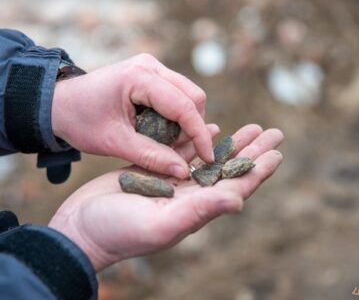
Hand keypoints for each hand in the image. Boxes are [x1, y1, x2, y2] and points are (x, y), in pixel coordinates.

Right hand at [49, 125, 283, 270]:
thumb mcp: (158, 224)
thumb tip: (239, 203)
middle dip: (252, 151)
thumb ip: (198, 213)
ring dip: (231, 143)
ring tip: (251, 127)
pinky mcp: (153, 172)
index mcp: (195, 209)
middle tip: (273, 132)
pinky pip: (183, 153)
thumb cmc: (116, 231)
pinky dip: (198, 140)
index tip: (278, 152)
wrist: (80, 229)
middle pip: (229, 170)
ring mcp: (171, 184)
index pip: (235, 187)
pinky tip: (210, 128)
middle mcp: (188, 197)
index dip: (258, 170)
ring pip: (210, 159)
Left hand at [51, 53, 212, 178]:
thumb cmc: (80, 121)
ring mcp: (152, 67)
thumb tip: (184, 171)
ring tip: (165, 145)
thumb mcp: (114, 142)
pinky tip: (159, 133)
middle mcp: (150, 66)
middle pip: (193, 97)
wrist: (57, 103)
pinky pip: (176, 96)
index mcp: (139, 77)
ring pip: (188, 96)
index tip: (208, 159)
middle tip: (178, 153)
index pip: (184, 105)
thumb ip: (150, 156)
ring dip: (185, 123)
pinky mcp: (151, 75)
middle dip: (192, 128)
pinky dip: (175, 117)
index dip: (199, 134)